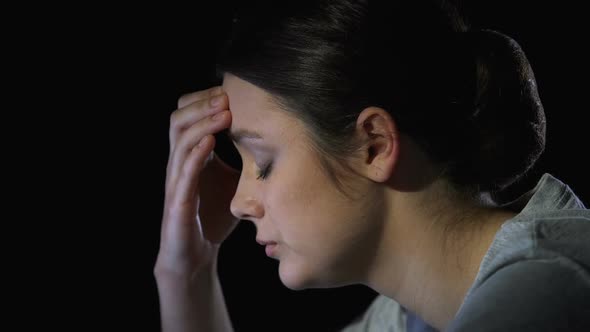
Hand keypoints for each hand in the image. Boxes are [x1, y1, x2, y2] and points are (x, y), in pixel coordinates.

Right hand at [155, 86, 239, 279]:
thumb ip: (244, 162)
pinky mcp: (178, 202)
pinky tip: (211, 142)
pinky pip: (184, 173)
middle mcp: (179, 164)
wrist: (194, 255)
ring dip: (202, 124)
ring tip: (224, 113)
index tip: (228, 93)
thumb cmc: (212, 218)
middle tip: (225, 96)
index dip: (203, 101)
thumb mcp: (233, 184)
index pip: (187, 116)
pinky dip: (196, 155)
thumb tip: (274, 142)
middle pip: (178, 120)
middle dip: (201, 105)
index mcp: (190, 156)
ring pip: (179, 141)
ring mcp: (176, 181)